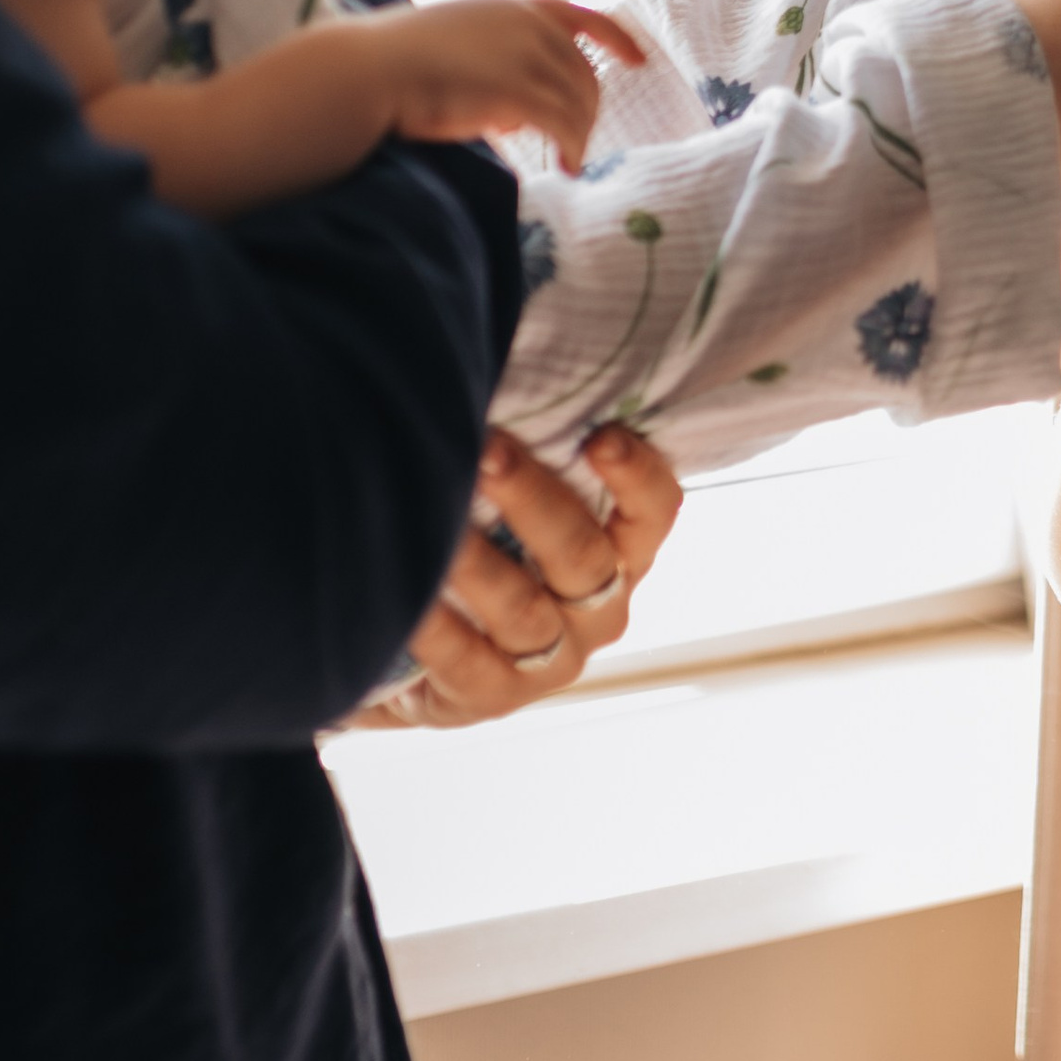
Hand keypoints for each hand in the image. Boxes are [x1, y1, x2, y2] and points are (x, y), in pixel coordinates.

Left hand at [359, 426, 681, 723]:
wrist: (421, 657)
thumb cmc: (482, 548)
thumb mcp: (515, 503)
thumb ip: (526, 451)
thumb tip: (491, 362)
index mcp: (622, 554)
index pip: (656, 513)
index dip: (636, 476)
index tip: (600, 435)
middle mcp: (599, 610)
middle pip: (582, 554)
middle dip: (532, 497)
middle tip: (485, 448)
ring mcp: (550, 662)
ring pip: (523, 609)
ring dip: (477, 561)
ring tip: (434, 519)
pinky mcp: (491, 699)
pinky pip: (463, 659)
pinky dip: (433, 623)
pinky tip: (404, 590)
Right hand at [376, 0, 645, 169]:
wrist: (361, 71)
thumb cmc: (390, 66)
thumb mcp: (451, 49)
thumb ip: (489, 67)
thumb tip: (512, 116)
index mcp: (507, 10)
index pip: (577, 16)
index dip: (614, 36)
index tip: (638, 59)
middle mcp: (524, 26)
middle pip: (583, 71)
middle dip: (587, 108)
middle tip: (574, 142)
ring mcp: (523, 57)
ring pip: (580, 100)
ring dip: (581, 134)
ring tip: (570, 160)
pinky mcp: (516, 92)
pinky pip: (565, 125)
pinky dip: (574, 148)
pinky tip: (566, 168)